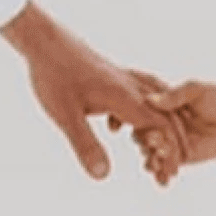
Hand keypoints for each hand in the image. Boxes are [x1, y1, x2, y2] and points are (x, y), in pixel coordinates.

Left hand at [0, 1, 185, 182]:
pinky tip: (117, 126)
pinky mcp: (111, 73)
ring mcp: (122, 77)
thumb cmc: (53, 76)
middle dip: (172, 143)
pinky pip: (139, 92)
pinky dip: (142, 111)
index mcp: (124, 98)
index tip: (171, 174)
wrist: (43, 39)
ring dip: (160, 125)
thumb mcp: (65, 116)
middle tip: (171, 169)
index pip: (160, 127)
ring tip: (155, 147)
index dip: (169, 152)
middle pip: (165, 115)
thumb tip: (103, 176)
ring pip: (155, 102)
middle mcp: (130, 86)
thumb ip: (86, 145)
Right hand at [140, 75, 215, 174]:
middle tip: (153, 148)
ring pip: (155, 153)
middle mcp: (164, 125)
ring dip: (152, 160)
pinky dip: (162, 173)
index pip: (145, 117)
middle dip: (147, 145)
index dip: (144, 126)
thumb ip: (175, 95)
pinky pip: (168, 166)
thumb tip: (151, 99)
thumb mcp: (196, 90)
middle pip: (147, 137)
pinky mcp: (183, 157)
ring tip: (154, 166)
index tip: (149, 133)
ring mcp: (173, 142)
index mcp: (163, 107)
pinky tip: (160, 179)